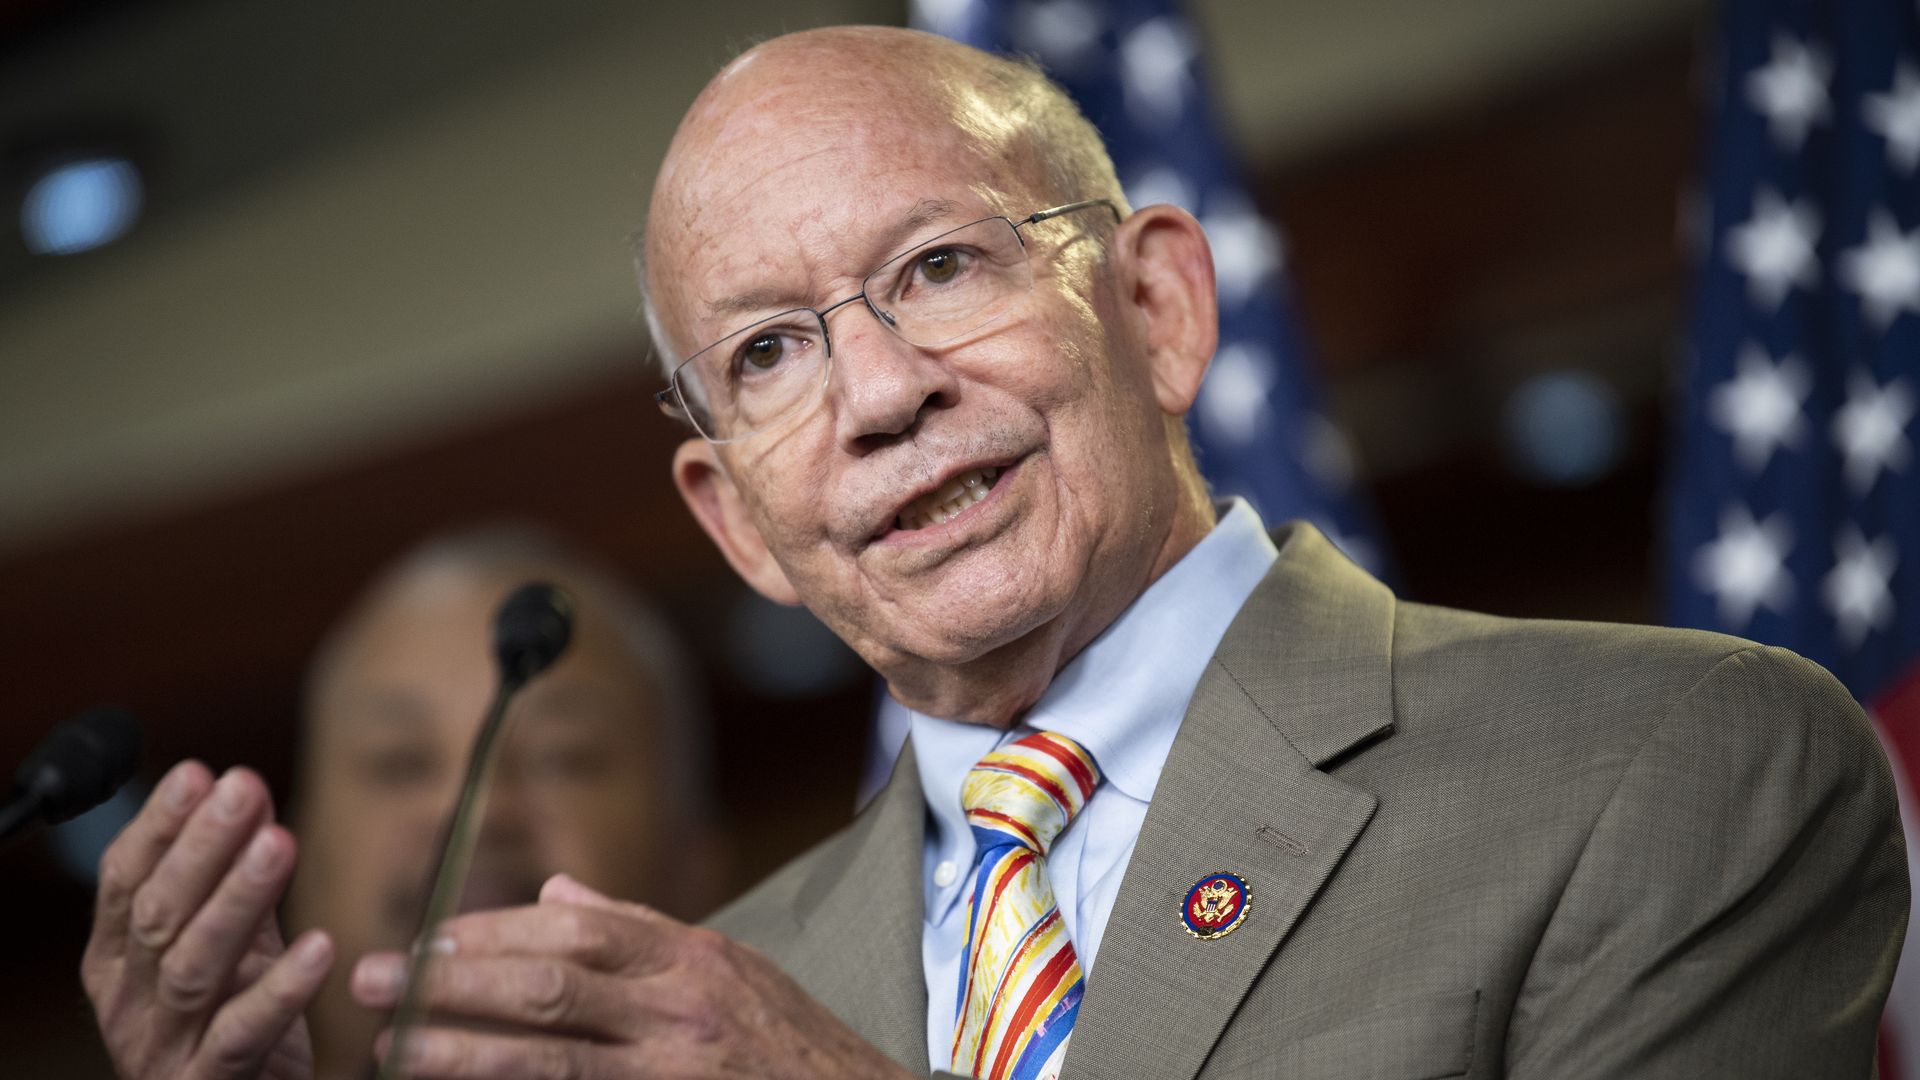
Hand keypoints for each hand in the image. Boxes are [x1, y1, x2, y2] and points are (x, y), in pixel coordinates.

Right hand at [82, 761, 334, 1079]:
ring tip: (278, 843)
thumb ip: (236, 877)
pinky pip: (243, 1034)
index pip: (126, 880)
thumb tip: (243, 789)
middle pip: (159, 914)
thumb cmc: (233, 1024)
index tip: (198, 772)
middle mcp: (128, 1001)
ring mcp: (163, 1047)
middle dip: (200, 846)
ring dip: (236, 899)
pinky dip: (281, 989)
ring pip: (193, 966)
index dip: (160, 826)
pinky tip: (320, 946)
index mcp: (118, 959)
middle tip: (242, 787)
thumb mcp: (233, 945)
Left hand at [351, 874, 912, 1079]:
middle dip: (454, 982)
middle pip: (549, 986)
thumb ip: (638, 932)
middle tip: (372, 981)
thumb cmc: (791, 1042)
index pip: (575, 930)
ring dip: (460, 1053)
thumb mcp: (729, 968)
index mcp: (691, 958)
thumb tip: (553, 894)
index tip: (427, 941)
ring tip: (392, 1050)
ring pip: (549, 1060)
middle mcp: (680, 1009)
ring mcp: (674, 1070)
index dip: (492, 933)